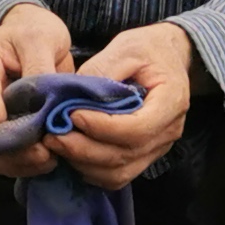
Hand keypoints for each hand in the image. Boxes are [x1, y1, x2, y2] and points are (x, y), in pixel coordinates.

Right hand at [0, 2, 75, 178]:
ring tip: (49, 158)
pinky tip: (49, 161)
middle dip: (12, 146)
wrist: (37, 35)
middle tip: (42, 151)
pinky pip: (9, 158)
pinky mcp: (8, 129)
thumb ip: (39, 67)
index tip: (5, 119)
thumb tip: (42, 103)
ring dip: (19, 162)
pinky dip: (26, 165)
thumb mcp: (40, 38)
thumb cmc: (35, 31)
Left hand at [46, 22, 195, 190]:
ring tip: (58, 143)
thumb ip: (102, 71)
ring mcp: (158, 148)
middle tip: (52, 135)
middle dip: (84, 149)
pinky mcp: (144, 156)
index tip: (73, 115)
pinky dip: (92, 169)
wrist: (168, 57)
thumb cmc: (148, 49)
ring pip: (119, 172)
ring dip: (84, 162)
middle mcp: (169, 132)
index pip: (137, 129)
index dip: (102, 127)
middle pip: (125, 155)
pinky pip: (117, 176)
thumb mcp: (126, 48)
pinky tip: (73, 152)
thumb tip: (72, 98)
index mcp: (171, 101)